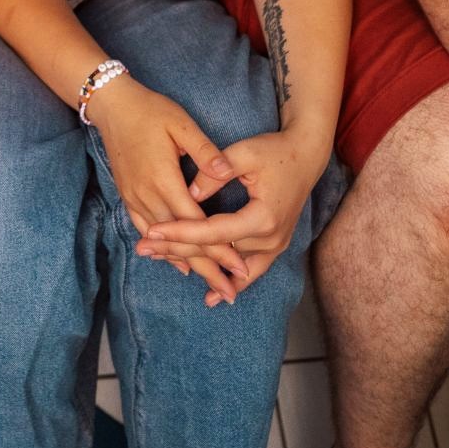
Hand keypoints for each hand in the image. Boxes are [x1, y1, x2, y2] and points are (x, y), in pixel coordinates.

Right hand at [89, 76, 247, 304]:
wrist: (111, 107)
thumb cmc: (150, 111)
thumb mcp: (181, 124)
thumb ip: (205, 152)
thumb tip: (225, 173)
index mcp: (165, 180)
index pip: (197, 224)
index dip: (220, 248)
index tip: (239, 268)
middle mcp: (148, 196)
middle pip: (182, 241)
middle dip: (208, 268)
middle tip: (231, 292)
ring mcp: (135, 199)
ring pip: (164, 241)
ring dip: (188, 263)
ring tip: (211, 284)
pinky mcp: (128, 196)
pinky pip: (146, 230)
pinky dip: (164, 250)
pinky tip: (178, 263)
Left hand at [135, 130, 329, 303]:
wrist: (306, 156)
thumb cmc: (274, 151)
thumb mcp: (244, 153)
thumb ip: (215, 172)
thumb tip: (188, 194)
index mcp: (262, 217)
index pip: (213, 231)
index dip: (180, 231)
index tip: (152, 230)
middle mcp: (270, 239)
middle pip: (216, 251)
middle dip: (177, 249)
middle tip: (142, 247)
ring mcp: (274, 246)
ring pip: (229, 265)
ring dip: (196, 263)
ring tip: (160, 260)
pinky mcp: (273, 246)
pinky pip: (250, 271)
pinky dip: (231, 282)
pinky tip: (211, 296)